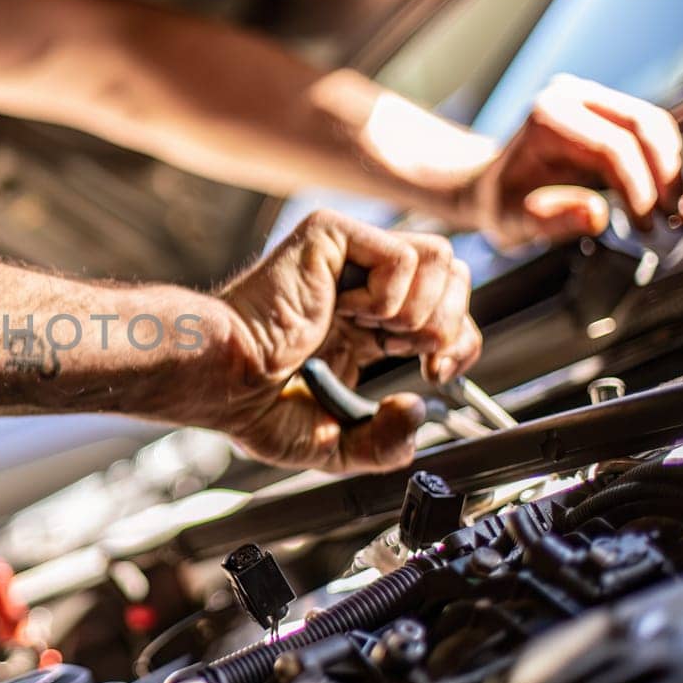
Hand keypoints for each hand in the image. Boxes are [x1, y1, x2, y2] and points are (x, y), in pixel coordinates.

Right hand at [211, 210, 480, 472]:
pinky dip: (389, 297)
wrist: (223, 380)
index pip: (446, 311)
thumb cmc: (252, 406)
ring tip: (376, 331)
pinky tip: (348, 313)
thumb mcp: (334, 443)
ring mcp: (347, 257)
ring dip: (420, 309)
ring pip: (439, 257)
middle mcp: (360, 286)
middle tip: (416, 353)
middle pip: (454, 275)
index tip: (437, 373)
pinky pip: (402, 256)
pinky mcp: (330, 237)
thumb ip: (383, 445)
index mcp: (365, 327)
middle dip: (450, 323)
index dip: (459, 342)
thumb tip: (417, 411)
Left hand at [468, 74, 682, 247]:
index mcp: (546, 119)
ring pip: (654, 123)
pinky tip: (664, 191)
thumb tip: (595, 214)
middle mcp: (569, 96)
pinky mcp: (606, 105)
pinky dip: (663, 160)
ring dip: (670, 168)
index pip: (610, 147)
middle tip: (672, 217)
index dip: (637, 188)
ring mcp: (590, 96)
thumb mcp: (514, 222)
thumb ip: (551, 220)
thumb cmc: (501, 202)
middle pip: (641, 126)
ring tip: (673, 210)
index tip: (645, 224)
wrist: (493, 183)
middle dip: (664, 175)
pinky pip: (650, 126)